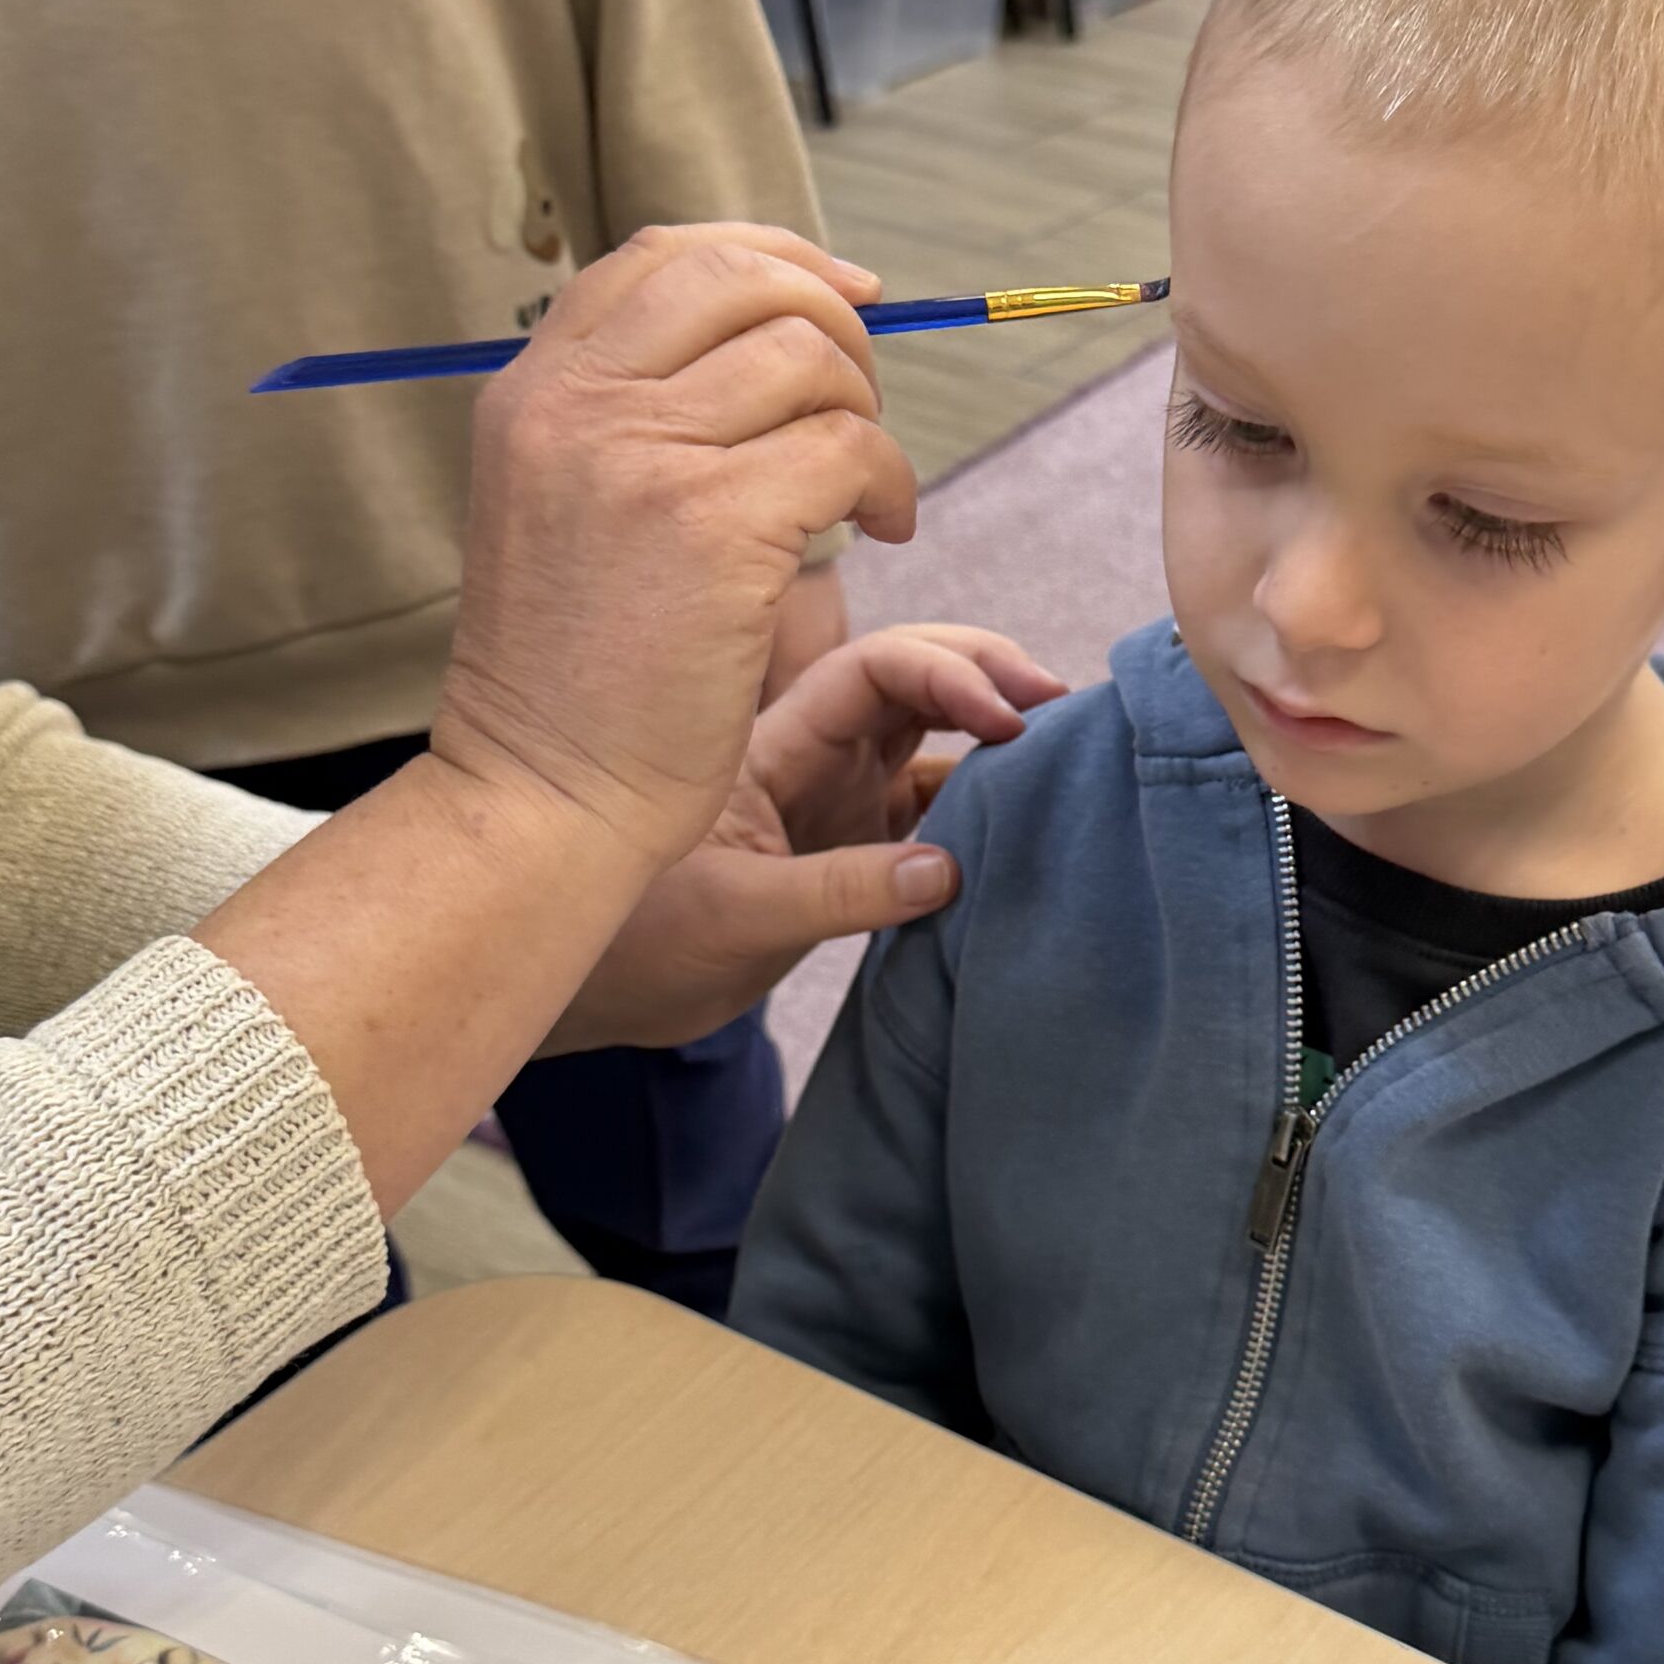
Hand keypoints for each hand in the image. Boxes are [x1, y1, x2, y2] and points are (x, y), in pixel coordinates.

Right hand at [430, 222, 914, 879]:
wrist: (543, 793)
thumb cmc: (573, 676)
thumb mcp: (561, 510)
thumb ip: (628, 419)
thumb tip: (772, 335)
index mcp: (531, 392)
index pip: (663, 257)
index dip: (771, 256)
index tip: (843, 295)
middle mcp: (576, 405)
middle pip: (744, 278)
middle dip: (834, 322)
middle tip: (860, 406)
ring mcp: (642, 457)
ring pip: (808, 357)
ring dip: (867, 415)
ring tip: (864, 492)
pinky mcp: (715, 524)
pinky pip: (847, 448)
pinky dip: (889, 482)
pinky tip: (883, 531)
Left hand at [543, 623, 1064, 1049]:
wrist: (600, 993)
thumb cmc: (638, 941)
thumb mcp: (737, 915)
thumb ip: (839, 893)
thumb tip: (949, 870)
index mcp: (778, 745)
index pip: (875, 670)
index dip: (947, 673)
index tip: (1008, 715)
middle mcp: (814, 757)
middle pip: (915, 680)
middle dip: (987, 674)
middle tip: (1061, 701)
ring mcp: (837, 800)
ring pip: (931, 739)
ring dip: (992, 736)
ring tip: (1063, 748)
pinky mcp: (852, 850)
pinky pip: (931, 810)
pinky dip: (980, 806)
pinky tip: (1025, 819)